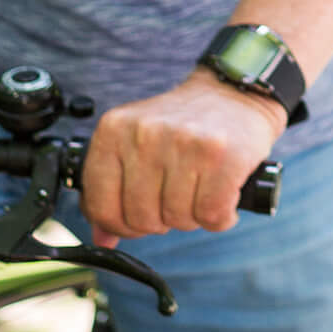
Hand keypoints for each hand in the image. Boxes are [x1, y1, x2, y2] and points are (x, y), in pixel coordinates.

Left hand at [79, 71, 285, 239]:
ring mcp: (185, 142)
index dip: (119, 225)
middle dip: (161, 221)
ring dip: (193, 218)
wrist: (232, 93)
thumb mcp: (135, 144)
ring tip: (200, 192)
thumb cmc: (182, 124)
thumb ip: (112, 189)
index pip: (100, 206)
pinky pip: (212, 215)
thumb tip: (102, 238)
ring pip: (178, 219)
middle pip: (141, 218)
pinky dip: (220, 217)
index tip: (135, 221)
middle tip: (175, 200)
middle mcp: (146, 133)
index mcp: (114, 129)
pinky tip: (223, 198)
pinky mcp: (223, 156)